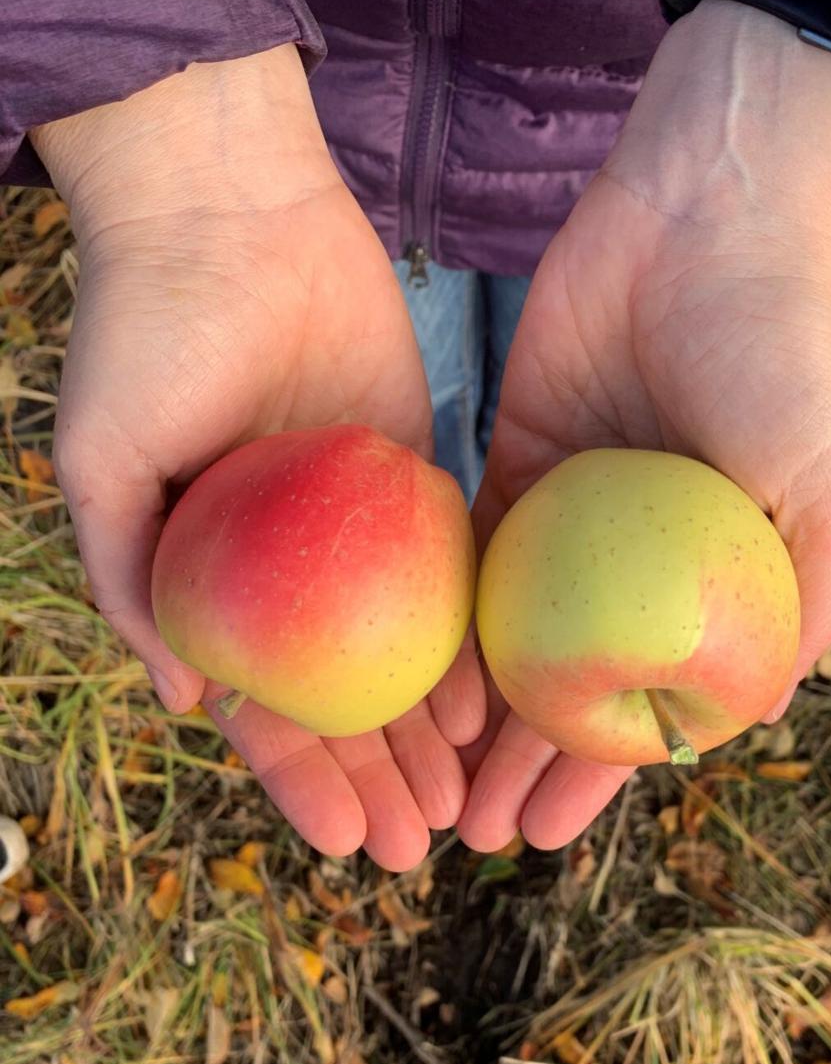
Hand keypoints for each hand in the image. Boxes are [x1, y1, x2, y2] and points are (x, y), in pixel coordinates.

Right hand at [34, 45, 483, 870]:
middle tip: (420, 849)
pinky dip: (466, 645)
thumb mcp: (105, 461)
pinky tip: (492, 707)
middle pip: (342, 701)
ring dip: (428, 736)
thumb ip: (128, 579)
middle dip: (377, 779)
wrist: (231, 214)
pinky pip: (448, 578)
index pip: (261, 707)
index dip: (301, 780)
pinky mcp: (414, 480)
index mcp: (213, 583)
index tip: (344, 844)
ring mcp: (354, 535)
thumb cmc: (145, 334)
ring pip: (401, 658)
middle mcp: (288, 575)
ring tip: (465, 807)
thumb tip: (182, 701)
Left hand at [459, 0, 830, 851]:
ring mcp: (567, 514)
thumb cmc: (782, 354)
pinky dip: (441, 612)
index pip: (644, 702)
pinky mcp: (511, 456)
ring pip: (509, 631)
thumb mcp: (819, 485)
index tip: (548, 834)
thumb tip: (756, 718)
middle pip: (563, 682)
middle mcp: (631, 562)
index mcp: (706, 582)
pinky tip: (405, 672)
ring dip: (472, 709)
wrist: (707, 218)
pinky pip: (468, 547)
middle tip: (466, 831)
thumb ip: (802, 600)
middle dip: (517, 760)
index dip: (596, 774)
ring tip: (427, 775)